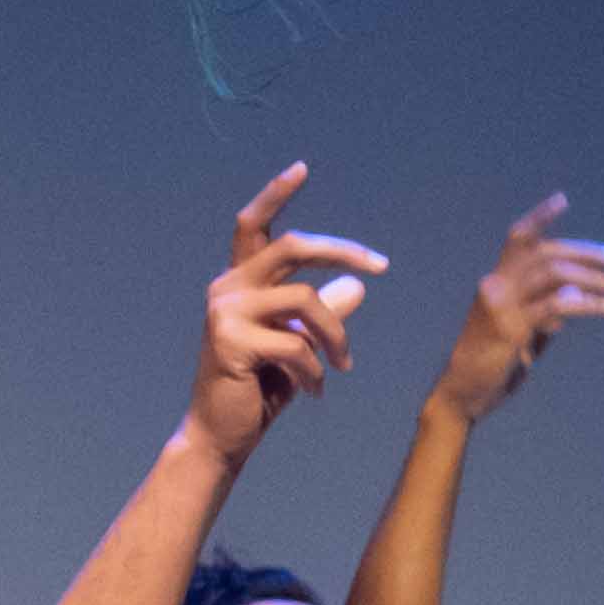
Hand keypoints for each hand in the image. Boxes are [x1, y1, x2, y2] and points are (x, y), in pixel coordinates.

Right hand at [184, 164, 387, 459]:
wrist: (222, 437)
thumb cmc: (257, 389)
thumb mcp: (299, 346)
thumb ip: (323, 314)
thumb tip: (358, 285)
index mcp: (239, 282)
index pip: (253, 225)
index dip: (275, 194)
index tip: (302, 168)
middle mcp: (227, 288)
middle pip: (292, 246)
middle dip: (343, 250)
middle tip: (381, 266)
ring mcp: (224, 312)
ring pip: (306, 300)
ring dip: (336, 335)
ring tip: (342, 366)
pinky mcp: (230, 341)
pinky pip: (297, 345)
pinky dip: (316, 371)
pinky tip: (314, 391)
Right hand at [436, 193, 603, 424]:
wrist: (461, 394)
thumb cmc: (490, 366)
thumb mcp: (518, 333)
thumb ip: (541, 313)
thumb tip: (571, 300)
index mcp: (495, 282)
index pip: (517, 238)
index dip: (539, 217)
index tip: (563, 200)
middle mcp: (495, 285)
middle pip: (546, 252)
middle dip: (585, 253)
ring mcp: (501, 305)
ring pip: (554, 273)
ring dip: (592, 278)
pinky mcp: (510, 328)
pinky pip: (556, 304)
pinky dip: (585, 302)